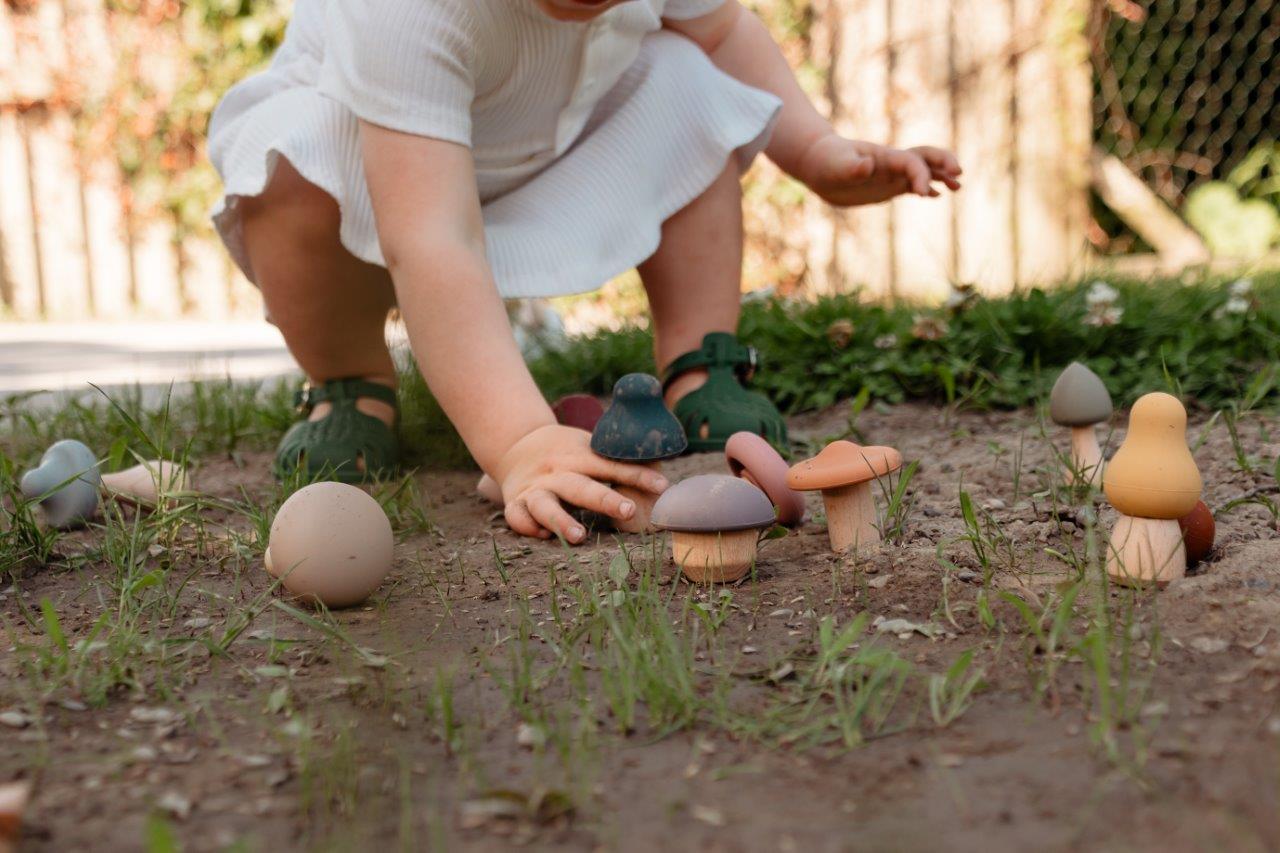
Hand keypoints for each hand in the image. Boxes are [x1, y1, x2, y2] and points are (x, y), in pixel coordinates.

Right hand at [493, 424, 668, 543]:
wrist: (517, 443)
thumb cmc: (567, 451)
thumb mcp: (588, 447)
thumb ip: (616, 460)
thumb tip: (663, 473)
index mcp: (578, 456)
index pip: (611, 465)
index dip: (638, 475)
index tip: (663, 486)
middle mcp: (556, 472)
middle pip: (581, 486)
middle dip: (605, 499)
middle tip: (629, 511)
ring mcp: (534, 488)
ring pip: (544, 505)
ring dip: (561, 520)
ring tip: (579, 536)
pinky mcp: (515, 502)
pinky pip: (517, 516)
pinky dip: (528, 526)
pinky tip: (543, 535)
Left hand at [797, 135, 961, 206]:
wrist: (819, 164)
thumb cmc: (827, 162)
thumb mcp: (836, 166)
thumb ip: (852, 166)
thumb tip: (866, 165)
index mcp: (884, 157)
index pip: (911, 162)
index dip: (921, 175)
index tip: (922, 194)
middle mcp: (892, 164)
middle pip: (925, 157)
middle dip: (943, 163)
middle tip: (958, 174)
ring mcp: (892, 174)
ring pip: (924, 171)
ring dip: (941, 176)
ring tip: (958, 187)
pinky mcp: (887, 185)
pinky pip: (911, 184)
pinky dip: (926, 188)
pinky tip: (937, 196)